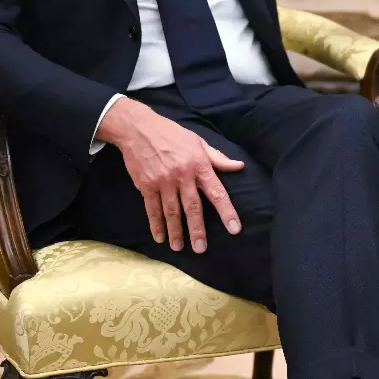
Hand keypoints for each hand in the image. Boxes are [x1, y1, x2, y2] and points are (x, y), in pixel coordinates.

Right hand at [96, 98, 244, 252]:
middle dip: (197, 230)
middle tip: (201, 249)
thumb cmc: (172, 134)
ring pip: (172, 212)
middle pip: (193, 207)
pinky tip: (159, 237)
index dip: (227, 212)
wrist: (139, 129)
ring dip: (176, 231)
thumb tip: (239, 166)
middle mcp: (183, 176)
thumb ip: (218, 158)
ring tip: (179, 247)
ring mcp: (163, 182)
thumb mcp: (199, 142)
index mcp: (199, 165)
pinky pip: (152, 209)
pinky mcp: (146, 186)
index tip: (234, 229)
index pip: (217, 192)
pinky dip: (156, 224)